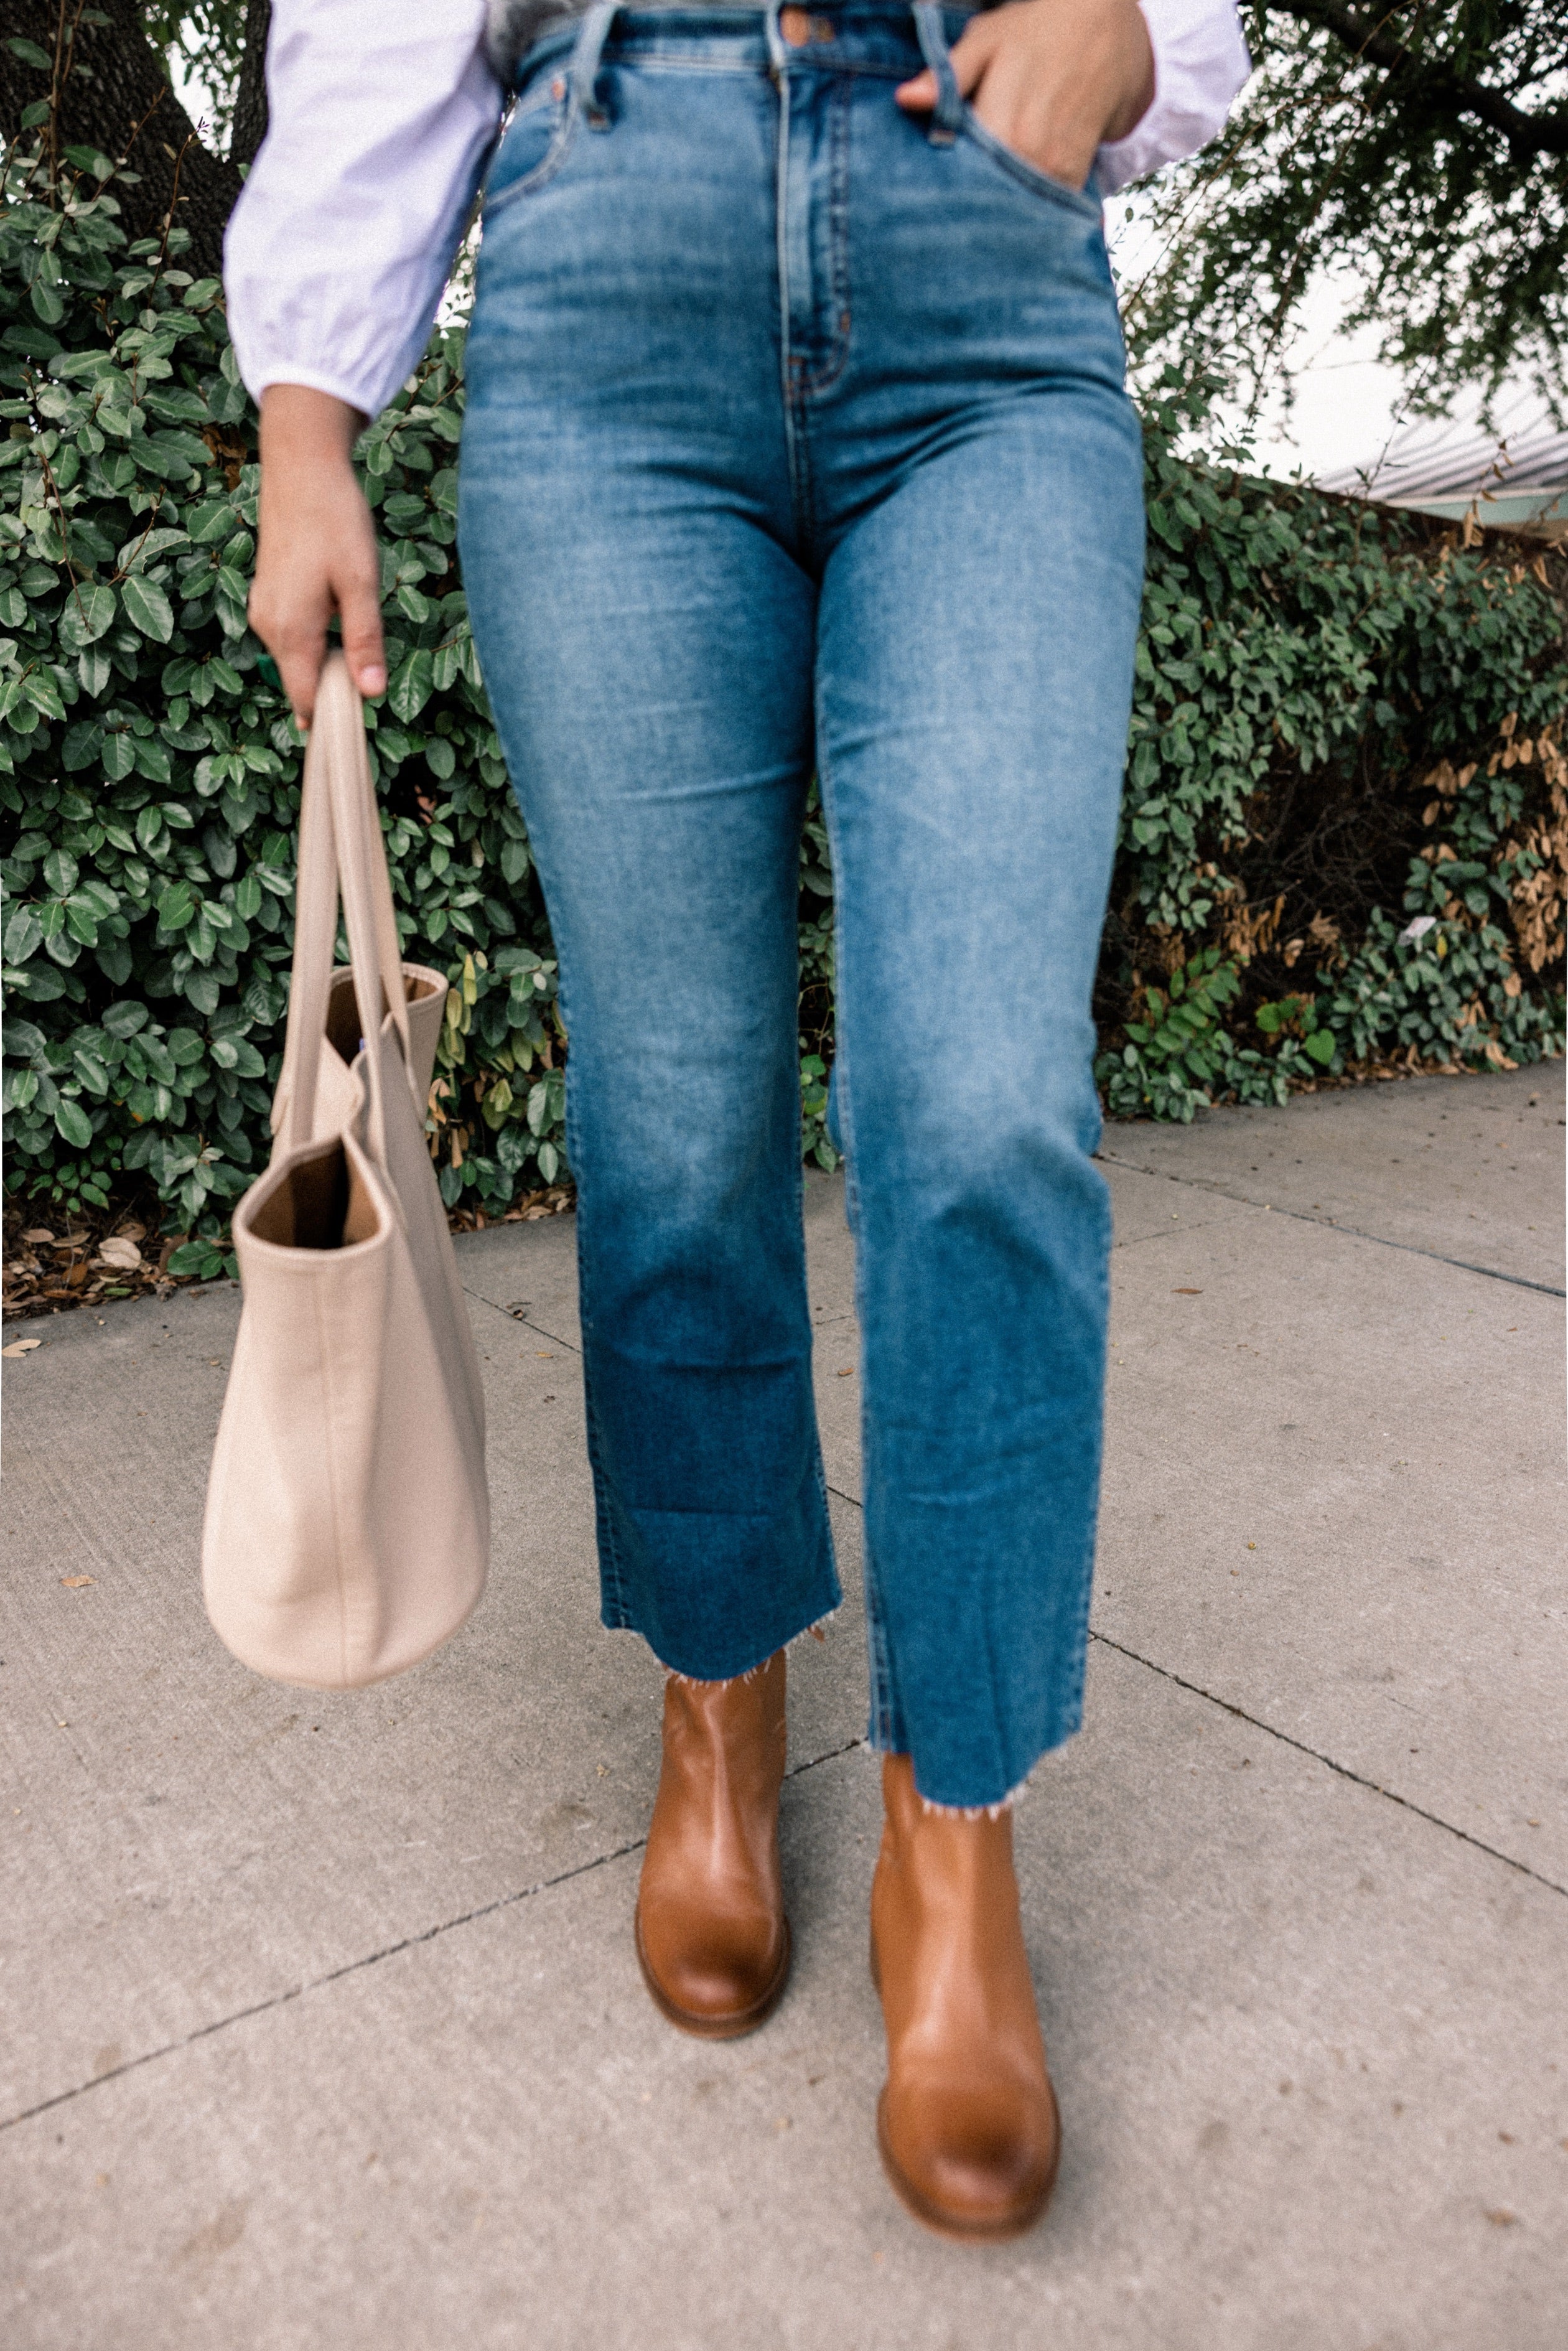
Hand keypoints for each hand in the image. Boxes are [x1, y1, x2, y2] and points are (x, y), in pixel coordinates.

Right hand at [251, 385, 385, 729]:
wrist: (301, 467)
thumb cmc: (335, 521)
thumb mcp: (361, 583)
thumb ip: (364, 639)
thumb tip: (371, 693)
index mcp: (289, 630)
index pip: (305, 699)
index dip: (332, 720)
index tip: (359, 731)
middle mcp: (268, 626)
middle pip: (300, 682)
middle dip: (332, 695)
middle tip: (369, 689)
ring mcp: (264, 610)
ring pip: (297, 658)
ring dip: (327, 662)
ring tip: (357, 644)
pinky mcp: (268, 595)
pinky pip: (292, 635)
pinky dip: (315, 641)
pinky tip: (338, 617)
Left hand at [895, 0, 1154, 191]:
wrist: (1107, 34)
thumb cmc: (1036, 33)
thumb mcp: (987, 40)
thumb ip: (948, 76)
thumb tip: (906, 99)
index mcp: (1000, 125)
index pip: (958, 178)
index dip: (937, 194)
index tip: (923, 202)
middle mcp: (1029, 156)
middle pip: (982, 202)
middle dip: (961, 211)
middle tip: (941, 217)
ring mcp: (1053, 172)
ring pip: (1011, 211)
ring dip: (991, 215)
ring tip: (970, 216)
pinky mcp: (1071, 181)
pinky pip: (1039, 210)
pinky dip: (1020, 211)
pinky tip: (1004, 205)